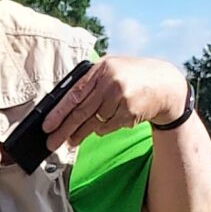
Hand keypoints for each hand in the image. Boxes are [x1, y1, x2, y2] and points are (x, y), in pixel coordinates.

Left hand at [44, 56, 188, 149]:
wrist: (163, 84)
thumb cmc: (131, 77)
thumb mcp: (110, 70)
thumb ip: (89, 83)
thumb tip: (61, 107)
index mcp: (101, 69)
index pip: (74, 94)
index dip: (58, 112)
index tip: (47, 126)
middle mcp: (110, 82)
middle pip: (81, 112)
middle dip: (63, 130)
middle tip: (51, 143)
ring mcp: (121, 98)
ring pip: (93, 123)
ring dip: (80, 134)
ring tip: (71, 141)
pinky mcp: (129, 112)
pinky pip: (107, 127)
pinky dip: (102, 129)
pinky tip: (103, 125)